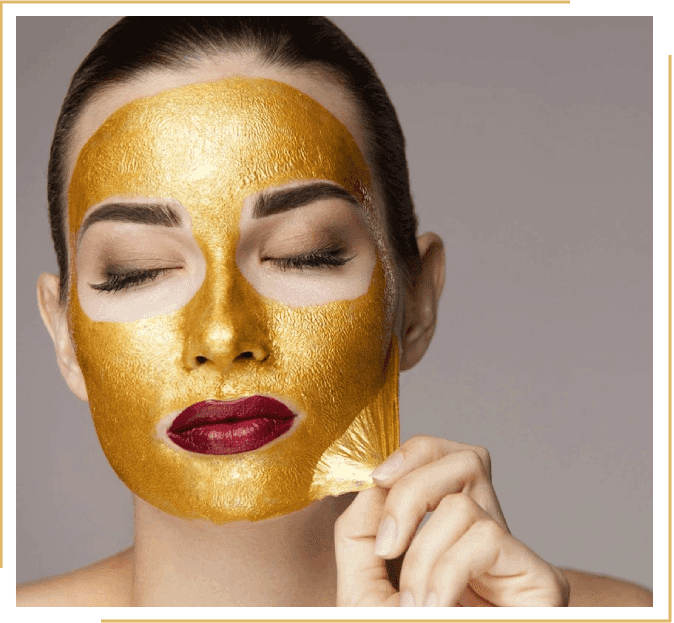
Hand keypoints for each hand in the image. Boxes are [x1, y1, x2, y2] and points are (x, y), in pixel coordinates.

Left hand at [334, 435, 568, 606]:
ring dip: (423, 555)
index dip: (412, 455)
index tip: (377, 478)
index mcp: (446, 531)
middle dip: (412, 491)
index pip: (445, 458)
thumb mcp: (364, 588)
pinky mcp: (540, 580)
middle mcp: (484, 534)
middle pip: (464, 459)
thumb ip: (359, 533)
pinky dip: (446, 571)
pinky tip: (437, 605)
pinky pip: (483, 538)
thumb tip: (374, 486)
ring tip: (417, 601)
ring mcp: (514, 556)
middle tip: (388, 545)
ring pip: (463, 504)